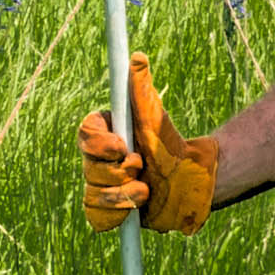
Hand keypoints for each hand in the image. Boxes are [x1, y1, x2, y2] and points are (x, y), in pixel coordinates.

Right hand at [76, 52, 217, 233]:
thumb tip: (138, 58)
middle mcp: (98, 158)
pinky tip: (135, 208)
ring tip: (146, 190)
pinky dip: (114, 215)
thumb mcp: (156, 119)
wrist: (190, 184)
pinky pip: (96, 216)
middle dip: (118, 172)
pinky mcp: (110, 210)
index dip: (100, 145)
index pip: (84, 135)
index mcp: (105, 132)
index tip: (123, 146)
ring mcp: (102, 184)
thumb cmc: (173, 146)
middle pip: (88, 168)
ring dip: (123, 195)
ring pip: (93, 194)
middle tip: (141, 167)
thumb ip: (142, 91)